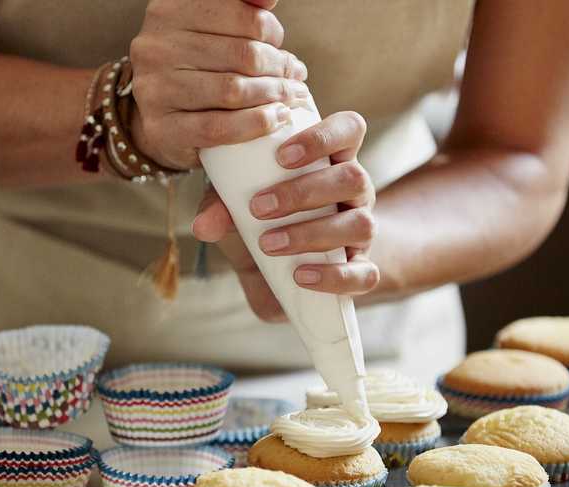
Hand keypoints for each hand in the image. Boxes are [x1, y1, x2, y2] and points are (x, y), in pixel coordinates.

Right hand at [129, 0, 309, 169]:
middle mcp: (156, 46)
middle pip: (243, 54)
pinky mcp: (162, 128)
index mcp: (170, 11)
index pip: (242, 15)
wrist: (159, 119)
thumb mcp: (209, 27)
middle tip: (295, 77)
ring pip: (233, 90)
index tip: (278, 43)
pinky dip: (256, 123)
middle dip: (280, 67)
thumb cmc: (195, 66)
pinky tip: (276, 119)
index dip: (270, 30)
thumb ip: (240, 8)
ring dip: (273, 95)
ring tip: (291, 97)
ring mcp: (156, 89)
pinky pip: (219, 127)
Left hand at [193, 111, 378, 320]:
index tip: (281, 156)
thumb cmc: (263, 223)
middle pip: (353, 177)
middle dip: (303, 192)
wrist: (281, 273)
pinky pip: (365, 274)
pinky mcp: (361, 269)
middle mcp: (354, 192)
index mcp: (331, 161)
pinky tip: (300, 276)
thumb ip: (221, 208)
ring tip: (268, 244)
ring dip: (311, 233)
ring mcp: (361, 230)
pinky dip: (333, 276)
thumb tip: (203, 226)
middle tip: (258, 207)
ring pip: (361, 223)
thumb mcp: (237, 209)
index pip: (349, 129)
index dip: (323, 137)